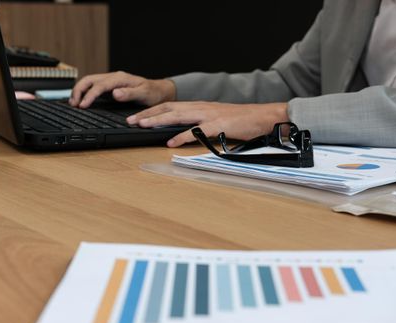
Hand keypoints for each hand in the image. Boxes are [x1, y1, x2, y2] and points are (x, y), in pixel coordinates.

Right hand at [69, 71, 175, 107]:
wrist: (158, 91)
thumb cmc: (152, 93)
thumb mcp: (143, 94)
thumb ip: (129, 94)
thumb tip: (115, 93)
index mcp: (119, 78)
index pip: (99, 85)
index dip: (89, 95)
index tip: (83, 105)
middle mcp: (113, 78)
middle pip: (89, 80)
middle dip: (78, 90)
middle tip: (73, 104)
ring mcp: (110, 82)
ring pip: (89, 82)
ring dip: (79, 91)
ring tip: (74, 103)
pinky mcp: (109, 87)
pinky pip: (93, 87)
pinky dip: (84, 93)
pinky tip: (81, 101)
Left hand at [126, 101, 288, 146]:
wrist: (265, 117)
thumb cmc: (241, 121)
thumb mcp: (216, 120)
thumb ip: (199, 124)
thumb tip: (180, 135)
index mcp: (199, 106)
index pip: (170, 106)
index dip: (152, 111)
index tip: (136, 117)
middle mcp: (201, 107)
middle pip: (169, 108)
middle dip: (148, 114)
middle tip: (130, 121)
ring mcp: (209, 116)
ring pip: (178, 116)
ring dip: (158, 121)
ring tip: (142, 126)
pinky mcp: (219, 126)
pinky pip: (197, 131)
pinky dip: (182, 136)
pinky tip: (170, 142)